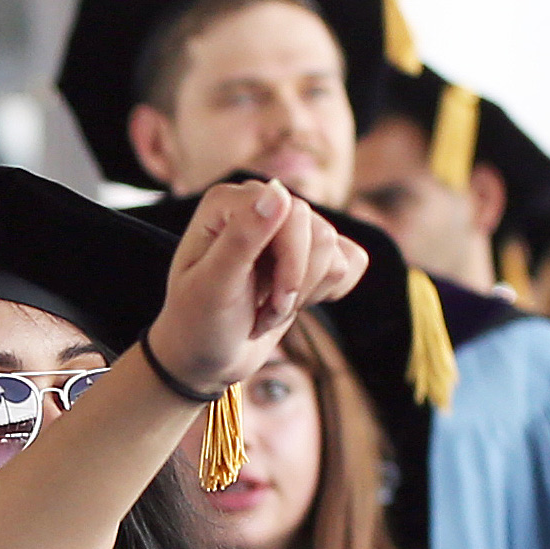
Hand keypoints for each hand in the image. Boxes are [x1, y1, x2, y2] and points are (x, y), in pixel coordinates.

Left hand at [143, 179, 367, 396]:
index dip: (292, 261)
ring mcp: (287, 229)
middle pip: (320, 233)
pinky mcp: (310, 252)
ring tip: (269, 311)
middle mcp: (260, 205)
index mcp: (228, 203)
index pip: (293, 213)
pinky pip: (351, 261)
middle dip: (297, 284)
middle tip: (266, 313)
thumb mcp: (213, 286)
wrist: (206, 356)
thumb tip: (277, 192)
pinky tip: (296, 303)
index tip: (274, 301)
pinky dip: (328, 291)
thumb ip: (242, 238)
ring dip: (305, 294)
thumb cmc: (198, 323)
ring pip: (335, 251)